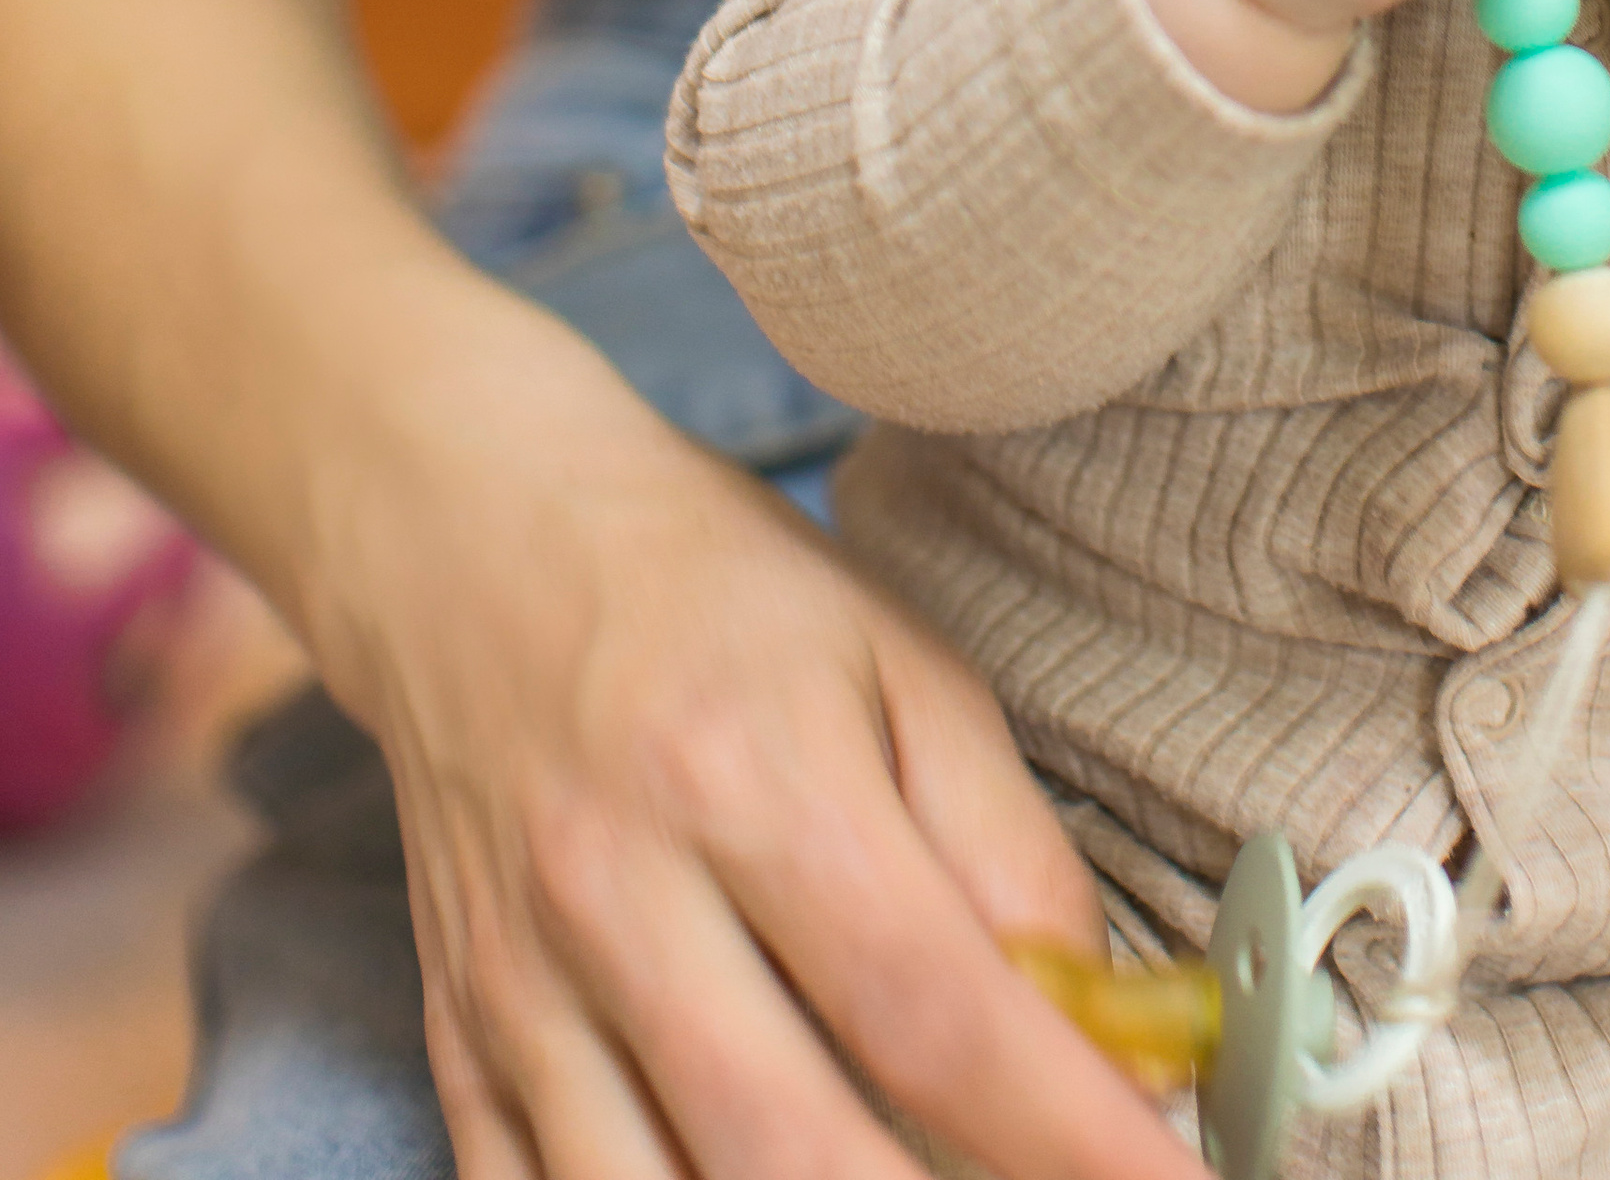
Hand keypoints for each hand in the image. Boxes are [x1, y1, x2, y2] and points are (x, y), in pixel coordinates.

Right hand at [325, 321, 1200, 1178]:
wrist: (468, 532)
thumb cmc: (708, 589)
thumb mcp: (896, 659)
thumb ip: (1006, 849)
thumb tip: (1109, 1033)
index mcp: (752, 777)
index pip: (935, 1008)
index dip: (1068, 1133)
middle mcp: (622, 897)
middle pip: (795, 1150)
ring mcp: (522, 986)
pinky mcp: (459, 1042)